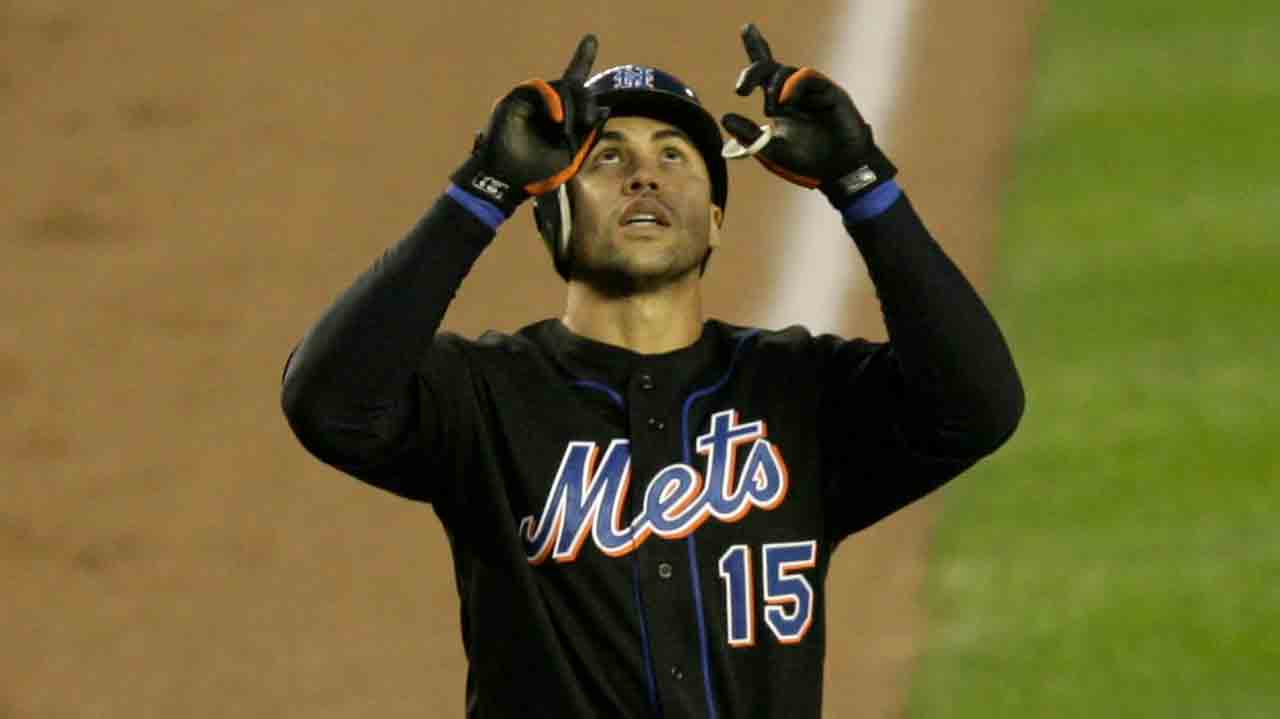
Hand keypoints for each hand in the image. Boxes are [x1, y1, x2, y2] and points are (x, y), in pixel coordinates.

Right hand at [451, 35, 605, 215]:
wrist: (509, 183)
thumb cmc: (539, 174)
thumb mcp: (573, 155)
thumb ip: (588, 133)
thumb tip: (605, 109)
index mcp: (559, 116)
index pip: (573, 85)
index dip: (581, 59)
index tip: (591, 40)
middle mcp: (545, 105)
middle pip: (573, 87)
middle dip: (586, 101)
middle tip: (589, 121)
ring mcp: (530, 102)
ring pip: (559, 87)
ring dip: (572, 104)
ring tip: (572, 126)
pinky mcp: (515, 101)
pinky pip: (539, 88)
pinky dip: (553, 100)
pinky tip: (559, 117)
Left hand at [721, 23, 895, 207]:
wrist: (838, 170)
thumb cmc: (806, 162)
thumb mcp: (770, 150)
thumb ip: (748, 136)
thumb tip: (725, 117)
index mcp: (779, 103)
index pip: (763, 72)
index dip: (756, 46)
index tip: (747, 28)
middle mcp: (793, 93)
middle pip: (769, 67)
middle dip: (752, 72)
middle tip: (740, 89)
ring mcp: (811, 91)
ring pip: (786, 72)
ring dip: (773, 88)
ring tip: (772, 111)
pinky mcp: (828, 91)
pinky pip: (806, 76)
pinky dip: (792, 85)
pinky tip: (785, 102)